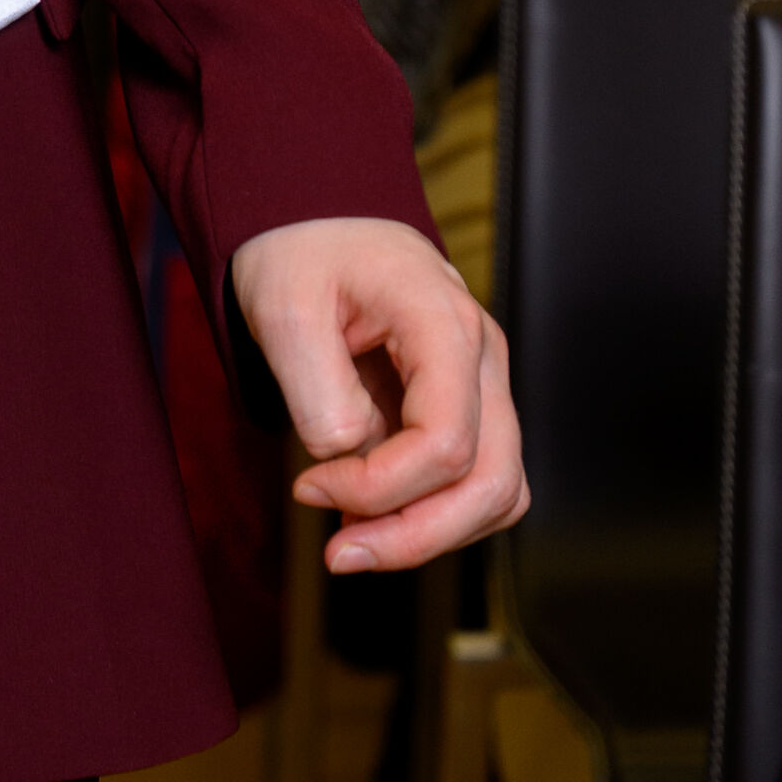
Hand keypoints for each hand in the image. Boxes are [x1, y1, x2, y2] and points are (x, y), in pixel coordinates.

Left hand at [228, 212, 526, 572]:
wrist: (318, 229)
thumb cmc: (301, 258)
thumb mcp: (282, 307)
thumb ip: (314, 384)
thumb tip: (348, 451)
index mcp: (443, 321)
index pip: (446, 442)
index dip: (380, 487)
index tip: (308, 485)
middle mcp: (482, 357)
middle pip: (492, 482)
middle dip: (415, 535)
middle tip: (337, 553)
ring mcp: (486, 385)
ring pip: (499, 494)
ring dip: (429, 533)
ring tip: (349, 537)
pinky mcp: (472, 410)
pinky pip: (481, 484)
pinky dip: (435, 514)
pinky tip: (371, 515)